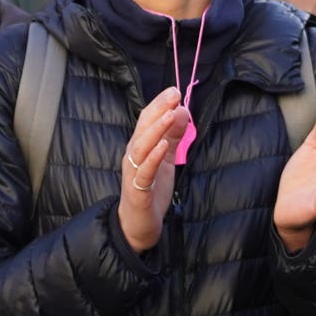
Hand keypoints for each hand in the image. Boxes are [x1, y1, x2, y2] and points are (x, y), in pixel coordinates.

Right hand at [115, 84, 188, 252]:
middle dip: (158, 109)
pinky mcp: (138, 190)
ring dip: (156, 129)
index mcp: (140, 147)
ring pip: (141, 146)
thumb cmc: (151, 190)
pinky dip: (153, 157)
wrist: (138, 225)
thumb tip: (182, 110)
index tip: (174, 90)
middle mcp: (133, 156)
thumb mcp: (166, 158)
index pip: (147, 120)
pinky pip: (144, 171)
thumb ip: (173, 136)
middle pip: (142, 128)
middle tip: (174, 94)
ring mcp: (133, 173)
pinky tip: (164, 146)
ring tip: (170, 115)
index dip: (159, 104)